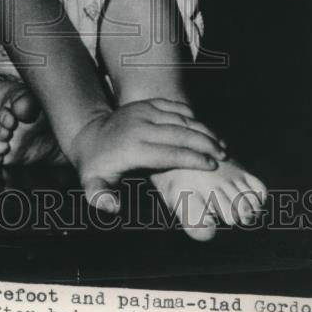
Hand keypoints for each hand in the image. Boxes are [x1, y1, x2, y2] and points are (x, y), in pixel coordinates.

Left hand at [65, 98, 226, 211]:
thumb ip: (101, 197)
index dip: (193, 159)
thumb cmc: (96, 166)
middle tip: (224, 155)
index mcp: (132, 147)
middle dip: (205, 143)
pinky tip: (203, 127)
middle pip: (180, 133)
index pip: (169, 152)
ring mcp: (142, 111)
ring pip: (180, 118)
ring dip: (202, 129)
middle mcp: (139, 126)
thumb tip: (112, 207)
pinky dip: (191, 116)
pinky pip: (173, 106)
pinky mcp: (145, 104)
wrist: (88, 136)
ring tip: (220, 143)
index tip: (212, 166)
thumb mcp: (93, 184)